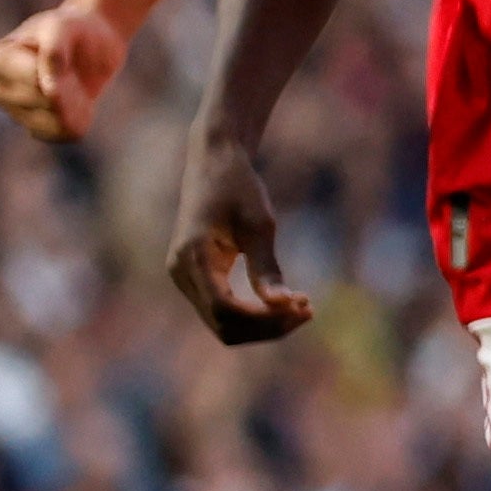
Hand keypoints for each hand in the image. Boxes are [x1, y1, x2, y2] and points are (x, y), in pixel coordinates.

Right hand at [0, 3, 125, 143]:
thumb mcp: (63, 26)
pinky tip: (80, 103)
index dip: (56, 68)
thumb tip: (49, 92)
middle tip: (72, 67)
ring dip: (76, 103)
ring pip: (53, 121)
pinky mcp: (38, 128)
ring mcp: (16, 113)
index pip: (30, 78)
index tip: (62, 51)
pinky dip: (80, 119)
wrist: (92, 43)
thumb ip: (54, 51)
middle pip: (42, 100)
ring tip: (75, 84)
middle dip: (68, 84)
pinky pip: (62, 135)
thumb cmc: (71, 29)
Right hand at [166, 129, 314, 344]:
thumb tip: (282, 304)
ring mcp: (185, 278)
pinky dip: (254, 314)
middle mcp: (182, 273)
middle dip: (268, 326)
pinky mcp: (196, 277)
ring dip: (263, 324)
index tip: (304, 304)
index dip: (266, 319)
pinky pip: (223, 311)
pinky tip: (284, 303)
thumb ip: (267, 266)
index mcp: (193, 257)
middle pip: (224, 326)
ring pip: (223, 324)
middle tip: (308, 310)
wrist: (214, 164)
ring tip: (302, 308)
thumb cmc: (238, 187)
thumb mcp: (259, 224)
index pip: (226, 311)